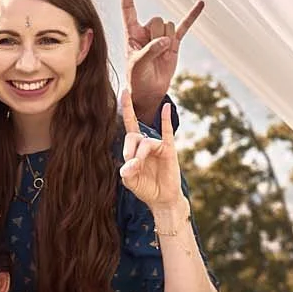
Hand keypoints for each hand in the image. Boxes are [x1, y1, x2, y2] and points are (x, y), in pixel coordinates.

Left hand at [119, 83, 186, 220]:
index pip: (129, 126)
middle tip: (131, 165)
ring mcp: (158, 146)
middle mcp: (146, 143)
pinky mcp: (169, 150)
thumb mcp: (130, 181)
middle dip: (128, 149)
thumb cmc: (145, 188)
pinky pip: (167, 133)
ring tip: (139, 167)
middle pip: (133, 136)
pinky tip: (165, 107)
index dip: (127, 109)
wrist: (162, 199)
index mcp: (135, 148)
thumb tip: (131, 163)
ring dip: (140, 154)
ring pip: (145, 142)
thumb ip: (127, 172)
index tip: (124, 92)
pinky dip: (165, 120)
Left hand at [121, 0, 202, 124]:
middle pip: (157, 19)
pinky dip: (192, 16)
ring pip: (169, 26)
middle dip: (157, 37)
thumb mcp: (137, 65)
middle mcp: (147, 30)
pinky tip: (201, 3)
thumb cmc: (137, 77)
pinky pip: (184, 26)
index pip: (129, 8)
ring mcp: (161, 35)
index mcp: (132, 32)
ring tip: (159, 56)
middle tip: (151, 55)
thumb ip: (150, 51)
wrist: (149, 91)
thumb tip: (166, 41)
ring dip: (166, 43)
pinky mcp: (174, 42)